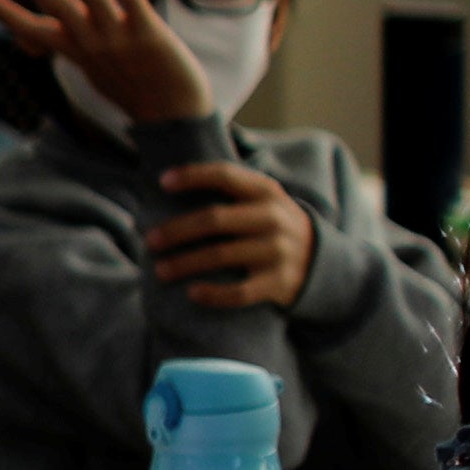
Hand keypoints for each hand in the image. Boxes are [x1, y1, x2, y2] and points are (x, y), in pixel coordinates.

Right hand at [0, 0, 206, 128]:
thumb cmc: (134, 89)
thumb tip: (61, 42)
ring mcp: (116, 36)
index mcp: (74, 50)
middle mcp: (89, 41)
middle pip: (53, 1)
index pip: (31, 28)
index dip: (6, 12)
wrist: (172, 114)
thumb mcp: (95, 70)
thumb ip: (77, 48)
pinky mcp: (147, 33)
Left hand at [150, 158, 318, 313]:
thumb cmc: (270, 225)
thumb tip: (165, 182)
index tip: (162, 182)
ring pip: (221, 256)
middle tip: (149, 241)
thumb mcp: (262, 199)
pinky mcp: (278, 283)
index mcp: (266, 192)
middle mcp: (273, 218)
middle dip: (176, 230)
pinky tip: (191, 293)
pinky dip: (213, 294)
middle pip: (214, 219)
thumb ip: (229, 189)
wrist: (320, 261)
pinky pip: (239, 291)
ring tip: (159, 270)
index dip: (193, 176)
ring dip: (184, 263)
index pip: (225, 176)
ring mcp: (278, 251)